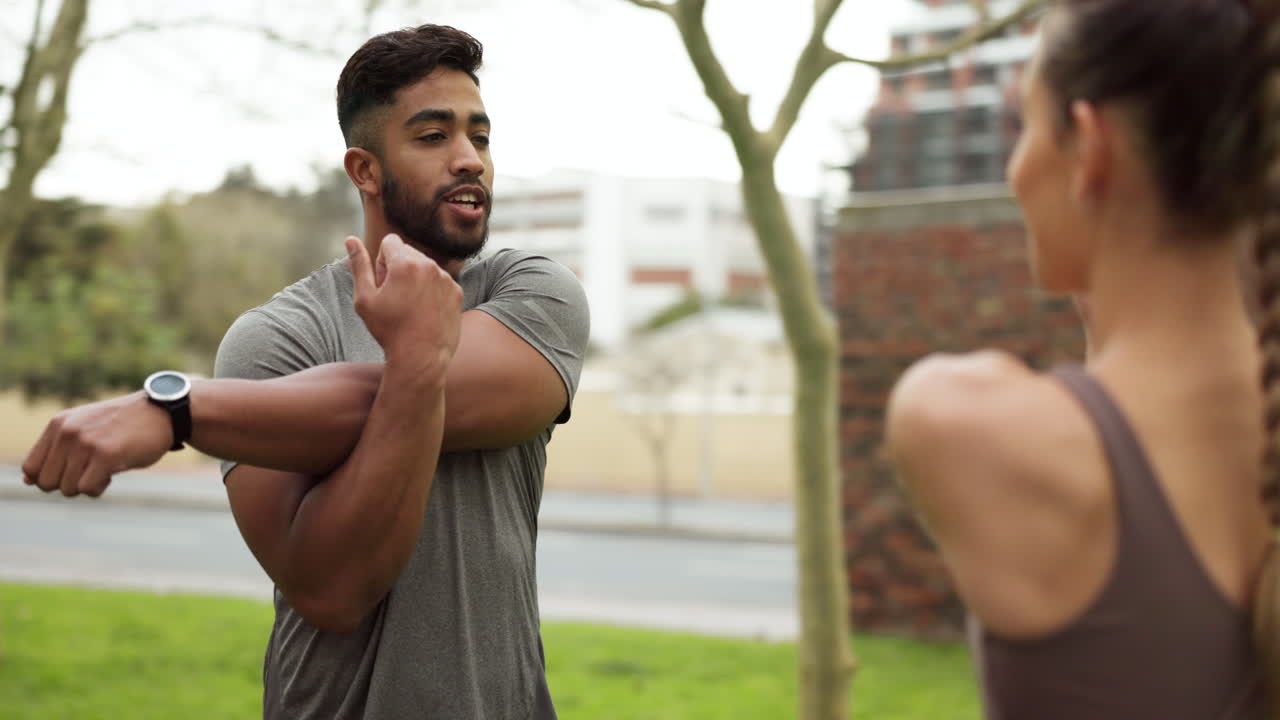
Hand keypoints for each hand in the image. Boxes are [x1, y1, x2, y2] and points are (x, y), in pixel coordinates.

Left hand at [21, 392, 171, 496]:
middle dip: (68, 485)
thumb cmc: (123, 425)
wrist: (161, 412)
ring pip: (67, 488)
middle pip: (47, 483)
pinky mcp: (106, 455)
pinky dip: (99, 488)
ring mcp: (86, 443)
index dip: (48, 479)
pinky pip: (88, 489)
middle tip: (89, 473)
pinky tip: (112, 473)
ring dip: (86, 486)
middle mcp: (68, 432)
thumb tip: (27, 481)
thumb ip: (56, 451)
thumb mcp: (84, 429)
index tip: (70, 475)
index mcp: (58, 424)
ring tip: (104, 470)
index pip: (31, 468)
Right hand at [346, 235, 462, 377]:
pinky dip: (431, 291)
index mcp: (405, 263)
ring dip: (415, 279)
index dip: (381, 262)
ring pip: (425, 267)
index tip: (383, 283)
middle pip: (408, 252)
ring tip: (409, 307)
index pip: (390, 242)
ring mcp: (446, 279)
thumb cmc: (388, 330)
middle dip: (398, 268)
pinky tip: (424, 312)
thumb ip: (359, 265)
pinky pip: (440, 281)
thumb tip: (350, 239)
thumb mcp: (365, 298)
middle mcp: (430, 265)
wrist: (421, 358)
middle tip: (394, 297)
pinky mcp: (457, 292)